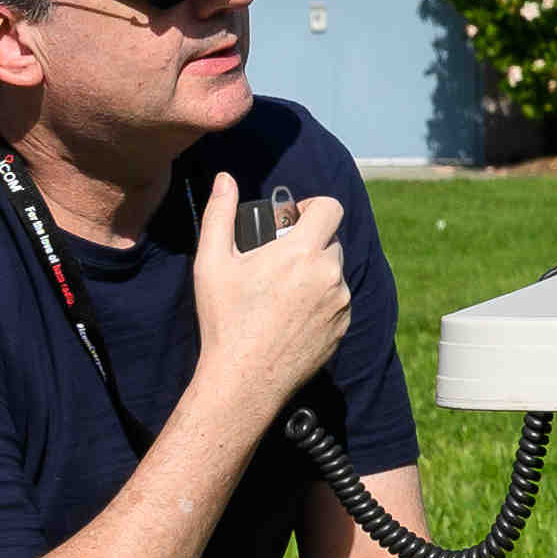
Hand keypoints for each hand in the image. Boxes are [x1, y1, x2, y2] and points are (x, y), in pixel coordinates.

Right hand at [186, 169, 353, 419]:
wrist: (244, 379)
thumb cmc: (225, 319)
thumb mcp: (212, 263)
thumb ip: (220, 214)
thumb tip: (225, 179)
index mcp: (302, 252)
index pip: (330, 207)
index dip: (313, 207)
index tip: (291, 221)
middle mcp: (330, 274)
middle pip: (331, 240)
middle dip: (309, 242)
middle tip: (278, 259)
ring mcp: (340, 303)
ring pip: (335, 272)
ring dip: (315, 273)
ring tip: (281, 291)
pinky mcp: (344, 328)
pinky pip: (338, 301)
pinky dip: (321, 300)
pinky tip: (291, 315)